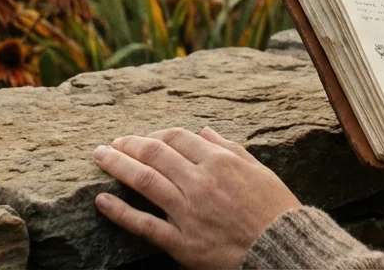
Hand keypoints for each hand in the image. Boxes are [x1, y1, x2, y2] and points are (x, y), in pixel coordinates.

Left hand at [92, 126, 301, 268]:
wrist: (283, 251)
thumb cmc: (276, 211)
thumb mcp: (260, 170)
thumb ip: (229, 148)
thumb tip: (204, 131)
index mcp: (221, 161)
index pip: (177, 137)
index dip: (154, 135)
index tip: (141, 138)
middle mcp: (201, 182)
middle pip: (155, 153)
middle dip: (128, 144)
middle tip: (110, 144)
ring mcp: (189, 212)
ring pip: (145, 181)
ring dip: (117, 165)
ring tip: (99, 157)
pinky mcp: (183, 243)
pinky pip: (145, 225)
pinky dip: (121, 212)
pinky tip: (102, 200)